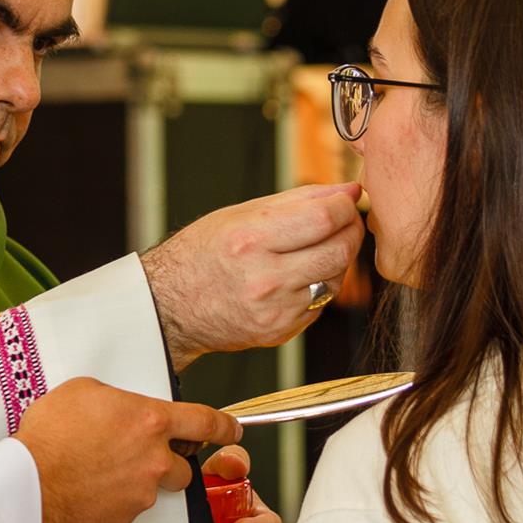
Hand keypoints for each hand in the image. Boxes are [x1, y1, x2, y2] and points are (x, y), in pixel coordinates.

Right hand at [13, 378, 241, 522]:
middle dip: (169, 460)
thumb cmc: (51, 434)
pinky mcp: (124, 519)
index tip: (233, 430)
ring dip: (138, 480)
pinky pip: (129, 508)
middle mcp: (154, 459)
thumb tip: (120, 405)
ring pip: (154, 488)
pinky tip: (91, 487)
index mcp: (150, 421)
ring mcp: (141, 493)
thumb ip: (116, 398)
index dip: (225, 426)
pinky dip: (116, 499)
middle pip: (184, 465)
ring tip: (103, 470)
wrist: (29, 481)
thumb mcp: (84, 391)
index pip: (206, 422)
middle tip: (140, 454)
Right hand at [141, 182, 364, 369]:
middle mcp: (265, 278)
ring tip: (318, 247)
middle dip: (351, 231)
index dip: (345, 205)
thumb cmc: (202, 253)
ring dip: (338, 259)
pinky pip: (320, 304)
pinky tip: (299, 276)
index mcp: (251, 240)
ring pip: (336, 279)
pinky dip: (319, 285)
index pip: (324, 218)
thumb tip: (346, 190)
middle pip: (339, 251)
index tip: (346, 198)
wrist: (171, 306)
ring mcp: (275, 310)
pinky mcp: (281, 331)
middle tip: (346, 221)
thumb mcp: (241, 214)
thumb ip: (299, 200)